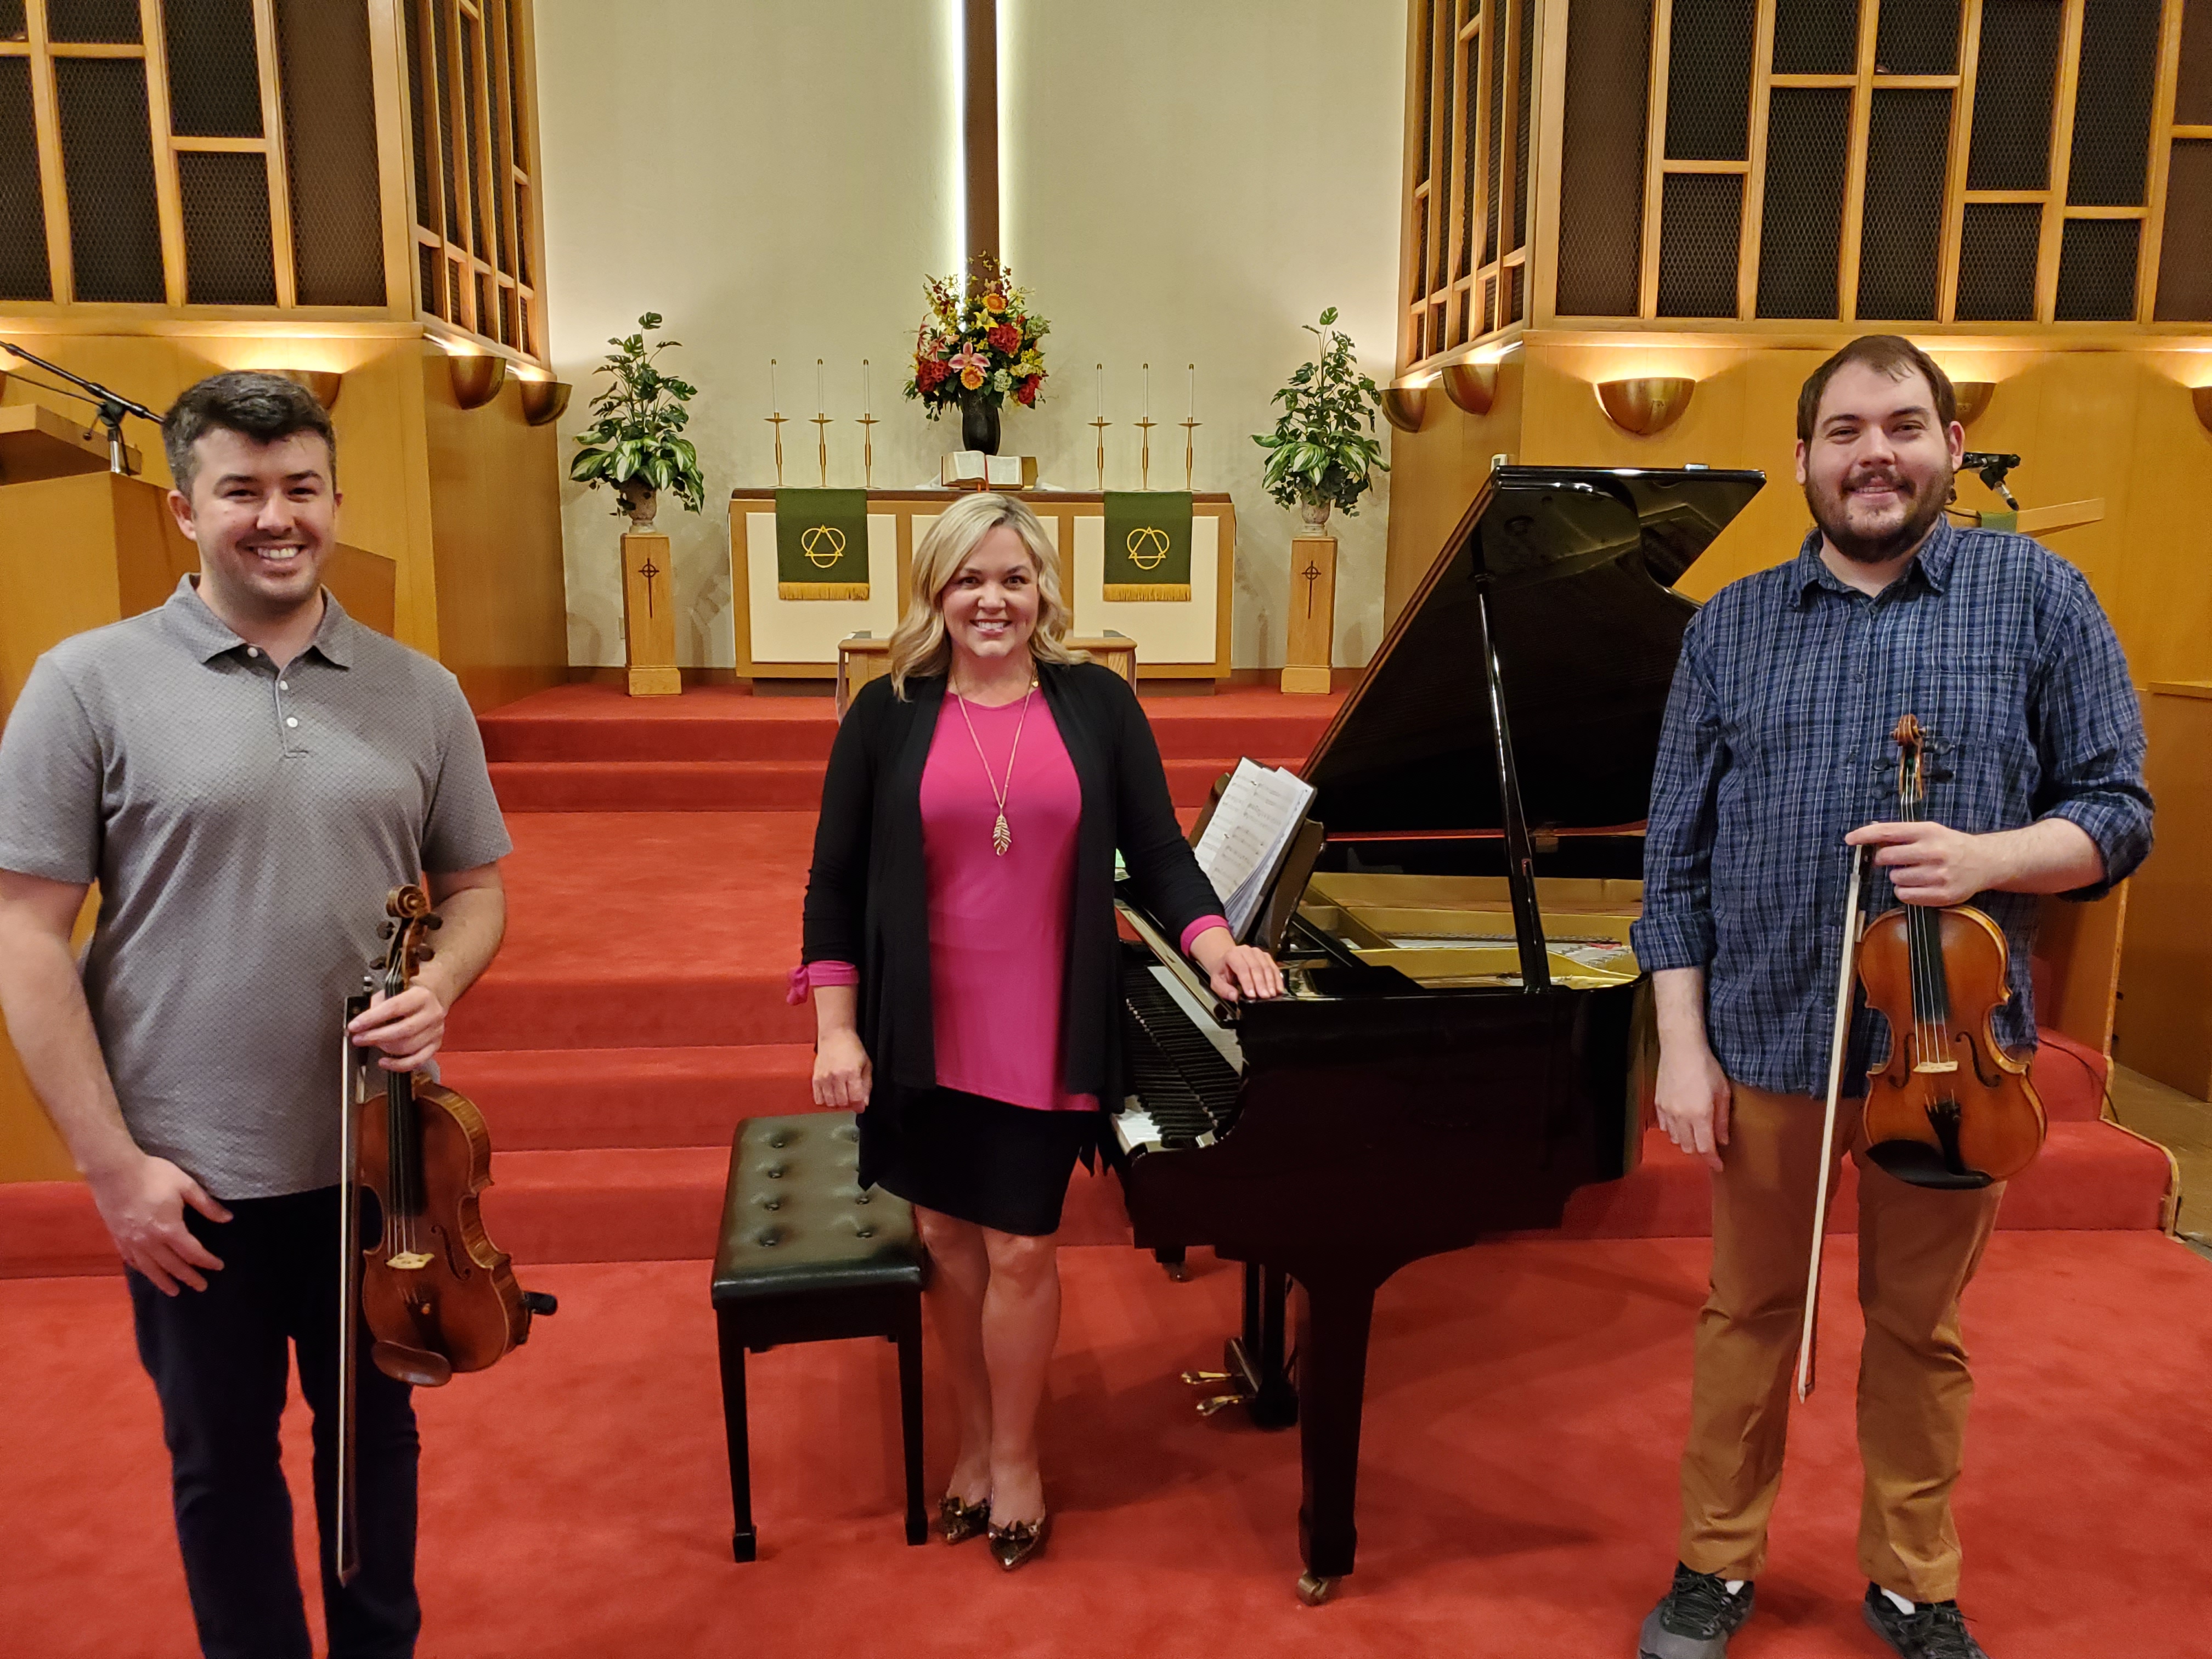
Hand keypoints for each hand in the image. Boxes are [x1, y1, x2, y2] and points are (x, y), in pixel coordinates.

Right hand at [86, 1152, 229, 1294]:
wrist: (114, 1171)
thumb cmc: (153, 1175)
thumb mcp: (185, 1185)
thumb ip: (206, 1205)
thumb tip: (227, 1218)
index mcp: (169, 1229)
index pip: (192, 1252)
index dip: (207, 1261)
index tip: (218, 1266)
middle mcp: (149, 1241)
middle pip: (173, 1265)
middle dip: (189, 1277)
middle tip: (201, 1287)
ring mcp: (131, 1241)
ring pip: (150, 1268)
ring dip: (163, 1281)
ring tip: (174, 1291)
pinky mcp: (118, 1237)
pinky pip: (132, 1260)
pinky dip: (142, 1269)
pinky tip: (147, 1272)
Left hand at [347, 983, 448, 1072]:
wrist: (431, 1000)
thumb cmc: (408, 996)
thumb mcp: (392, 992)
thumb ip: (378, 1004)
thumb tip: (363, 1023)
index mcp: (421, 996)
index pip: (394, 1007)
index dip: (372, 1018)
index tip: (355, 1026)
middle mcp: (432, 1014)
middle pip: (403, 1030)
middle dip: (376, 1036)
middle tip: (358, 1039)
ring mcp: (436, 1031)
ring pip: (408, 1047)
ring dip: (384, 1048)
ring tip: (371, 1044)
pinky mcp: (436, 1045)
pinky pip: (416, 1061)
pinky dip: (398, 1065)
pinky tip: (384, 1062)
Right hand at [813, 1029, 872, 1109]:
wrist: (835, 1035)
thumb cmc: (851, 1047)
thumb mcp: (866, 1064)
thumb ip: (866, 1085)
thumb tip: (864, 1102)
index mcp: (851, 1072)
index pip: (856, 1098)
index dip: (859, 1105)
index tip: (860, 1106)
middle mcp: (837, 1076)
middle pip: (842, 1102)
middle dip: (849, 1104)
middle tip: (851, 1098)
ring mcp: (824, 1078)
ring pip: (830, 1103)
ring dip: (837, 1103)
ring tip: (841, 1095)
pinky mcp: (815, 1078)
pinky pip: (818, 1099)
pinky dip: (825, 1101)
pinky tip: (831, 1094)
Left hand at [1190, 929, 1284, 1002]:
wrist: (1226, 961)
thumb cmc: (1223, 972)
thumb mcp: (1217, 981)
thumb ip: (1224, 990)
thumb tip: (1234, 996)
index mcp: (1232, 955)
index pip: (1242, 968)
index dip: (1248, 982)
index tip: (1252, 995)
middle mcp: (1245, 951)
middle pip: (1256, 967)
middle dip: (1261, 983)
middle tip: (1265, 996)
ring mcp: (1257, 952)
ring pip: (1266, 966)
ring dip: (1271, 981)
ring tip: (1272, 994)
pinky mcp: (1265, 956)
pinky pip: (1273, 967)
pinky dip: (1277, 978)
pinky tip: (1278, 988)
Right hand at [1654, 1039, 1730, 1172]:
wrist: (1681, 1048)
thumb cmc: (1706, 1067)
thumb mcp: (1723, 1093)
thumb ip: (1722, 1119)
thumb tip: (1723, 1140)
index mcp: (1700, 1115)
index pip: (1705, 1148)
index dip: (1712, 1160)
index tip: (1718, 1166)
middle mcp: (1681, 1117)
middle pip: (1689, 1147)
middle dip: (1700, 1151)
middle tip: (1709, 1147)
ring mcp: (1667, 1111)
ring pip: (1675, 1139)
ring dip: (1687, 1142)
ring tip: (1696, 1135)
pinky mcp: (1659, 1104)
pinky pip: (1665, 1127)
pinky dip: (1674, 1131)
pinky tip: (1681, 1124)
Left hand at [1845, 819, 1998, 906]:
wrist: (1984, 862)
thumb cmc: (1950, 845)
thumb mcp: (1930, 831)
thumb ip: (1901, 833)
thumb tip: (1869, 833)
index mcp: (1928, 832)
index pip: (1888, 831)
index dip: (1865, 835)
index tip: (1850, 839)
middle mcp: (1933, 852)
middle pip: (1887, 857)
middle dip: (1884, 859)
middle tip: (1896, 859)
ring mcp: (1939, 874)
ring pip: (1895, 878)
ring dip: (1898, 877)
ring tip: (1916, 872)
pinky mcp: (1942, 894)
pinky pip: (1904, 895)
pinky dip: (1904, 891)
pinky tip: (1918, 884)